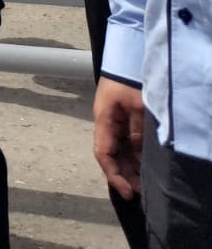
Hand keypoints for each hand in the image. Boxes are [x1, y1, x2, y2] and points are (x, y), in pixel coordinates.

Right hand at [93, 77, 144, 198]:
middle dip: (124, 175)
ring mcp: (115, 122)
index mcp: (104, 121)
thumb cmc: (128, 80)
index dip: (114, 175)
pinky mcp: (124, 119)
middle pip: (111, 156)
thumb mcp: (136, 105)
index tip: (128, 191)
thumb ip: (137, 130)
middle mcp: (107, 124)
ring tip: (145, 183)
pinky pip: (128, 143)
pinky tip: (145, 165)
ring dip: (130, 167)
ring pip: (120, 151)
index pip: (103, 154)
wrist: (127, 58)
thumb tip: (139, 154)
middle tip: (141, 192)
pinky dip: (135, 156)